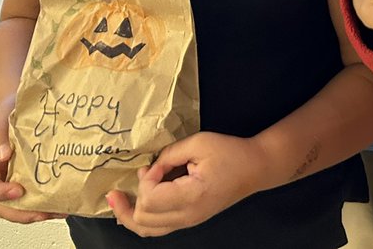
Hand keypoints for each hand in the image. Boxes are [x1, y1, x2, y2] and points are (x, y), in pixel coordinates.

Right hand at [0, 100, 62, 223]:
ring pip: (19, 204)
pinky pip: (36, 195)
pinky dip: (47, 202)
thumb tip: (3, 155)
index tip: (17, 191)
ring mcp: (16, 177)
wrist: (23, 103)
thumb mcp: (1, 117)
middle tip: (40, 212)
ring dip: (36, 212)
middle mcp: (1, 175)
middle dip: (20, 213)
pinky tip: (62, 201)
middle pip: (1, 204)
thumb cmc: (9, 111)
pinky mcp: (33, 176)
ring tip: (57, 210)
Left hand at [106, 132, 264, 236]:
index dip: (146, 179)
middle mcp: (188, 216)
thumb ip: (170, 154)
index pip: (150, 199)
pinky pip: (156, 228)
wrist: (255, 168)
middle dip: (136, 194)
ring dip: (128, 213)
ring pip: (145, 230)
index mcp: (192, 196)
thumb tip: (151, 169)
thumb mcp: (200, 143)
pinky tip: (134, 206)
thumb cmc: (231, 152)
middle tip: (145, 171)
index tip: (157, 163)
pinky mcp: (188, 220)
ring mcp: (188, 222)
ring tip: (116, 198)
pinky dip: (141, 218)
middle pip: (142, 218)